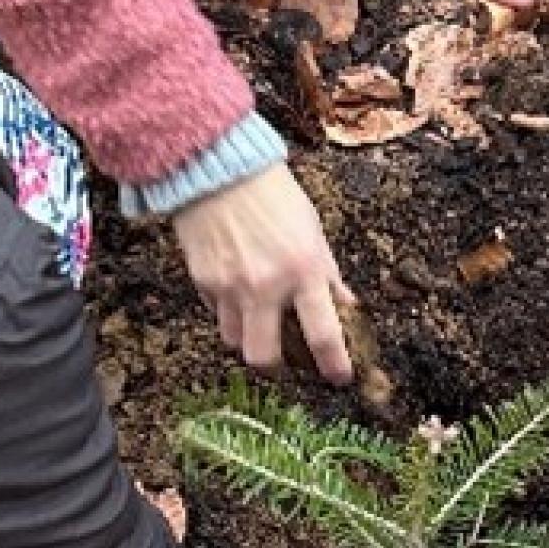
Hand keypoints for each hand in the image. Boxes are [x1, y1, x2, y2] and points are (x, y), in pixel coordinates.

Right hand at [172, 163, 354, 384]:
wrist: (218, 169)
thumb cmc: (272, 195)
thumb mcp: (313, 232)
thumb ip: (327, 273)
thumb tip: (344, 304)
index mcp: (303, 270)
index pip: (323, 334)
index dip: (334, 364)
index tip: (339, 377)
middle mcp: (266, 286)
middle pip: (264, 357)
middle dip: (275, 368)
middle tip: (284, 361)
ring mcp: (230, 287)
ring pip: (235, 341)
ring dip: (248, 339)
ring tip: (257, 321)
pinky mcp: (204, 282)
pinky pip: (217, 313)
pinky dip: (228, 311)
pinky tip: (235, 289)